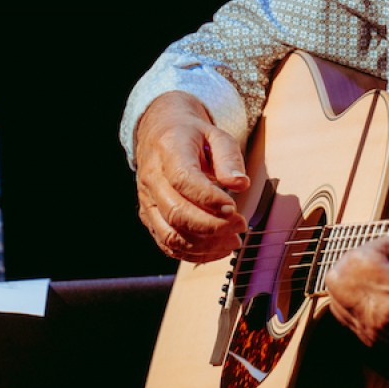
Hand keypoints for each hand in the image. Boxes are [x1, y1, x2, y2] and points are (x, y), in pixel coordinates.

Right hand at [134, 91, 250, 261]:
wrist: (160, 134)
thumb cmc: (191, 135)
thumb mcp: (215, 134)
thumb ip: (229, 157)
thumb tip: (240, 183)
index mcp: (168, 152)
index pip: (183, 180)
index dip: (209, 199)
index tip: (234, 208)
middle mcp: (152, 179)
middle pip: (176, 212)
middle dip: (212, 226)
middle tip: (240, 226)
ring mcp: (148, 202)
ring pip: (170, 235)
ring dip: (204, 245)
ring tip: (233, 241)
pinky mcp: (150, 218)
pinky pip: (167, 244)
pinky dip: (193, 254)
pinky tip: (218, 249)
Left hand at [326, 179, 388, 361]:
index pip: (363, 259)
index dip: (378, 244)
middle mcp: (381, 319)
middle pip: (339, 275)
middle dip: (357, 257)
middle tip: (381, 254)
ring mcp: (373, 332)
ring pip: (335, 293)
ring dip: (350, 274)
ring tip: (376, 268)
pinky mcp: (369, 340)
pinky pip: (341, 310)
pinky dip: (349, 293)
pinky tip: (372, 284)